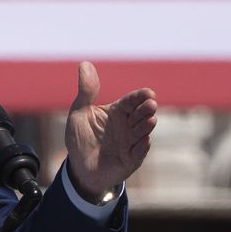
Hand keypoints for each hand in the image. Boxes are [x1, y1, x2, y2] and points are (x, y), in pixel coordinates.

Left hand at [62, 62, 155, 201]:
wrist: (79, 167)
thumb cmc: (81, 138)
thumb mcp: (79, 113)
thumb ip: (86, 91)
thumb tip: (85, 64)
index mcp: (118, 112)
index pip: (132, 101)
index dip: (140, 97)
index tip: (148, 92)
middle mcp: (128, 126)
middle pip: (140, 115)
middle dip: (146, 109)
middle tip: (151, 104)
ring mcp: (130, 143)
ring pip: (141, 133)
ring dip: (146, 126)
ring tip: (150, 120)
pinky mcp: (130, 160)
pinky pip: (138, 153)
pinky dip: (142, 148)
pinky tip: (144, 141)